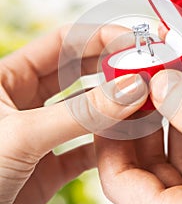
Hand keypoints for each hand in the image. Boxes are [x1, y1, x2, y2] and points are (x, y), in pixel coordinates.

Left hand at [0, 25, 147, 203]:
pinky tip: (128, 140)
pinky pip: (86, 146)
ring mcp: (39, 132)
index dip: (100, 37)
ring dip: (115, 106)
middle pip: (79, 71)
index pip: (62, 42)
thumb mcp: (23, 136)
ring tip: (144, 102)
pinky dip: (108, 143)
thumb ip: (81, 113)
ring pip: (86, 109)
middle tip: (146, 70)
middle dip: (113, 68)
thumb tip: (130, 88)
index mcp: (6, 79)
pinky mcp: (49, 165)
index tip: (134, 43)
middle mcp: (24, 101)